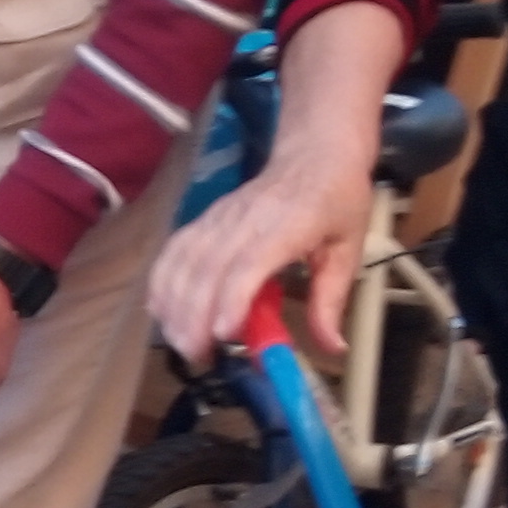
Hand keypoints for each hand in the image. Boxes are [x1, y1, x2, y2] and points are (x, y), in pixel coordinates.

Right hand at [146, 152, 366, 367]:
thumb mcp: (347, 250)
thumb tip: (332, 348)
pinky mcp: (204, 220)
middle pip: (206, 269)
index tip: (222, 335)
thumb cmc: (335, 199)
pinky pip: (173, 251)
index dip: (231, 299)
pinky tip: (160, 310)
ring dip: (175, 305)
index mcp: (287, 226)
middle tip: (199, 356)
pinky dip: (161, 282)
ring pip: (183, 261)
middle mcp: (243, 220)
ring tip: (182, 343)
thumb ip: (332, 301)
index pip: (248, 263)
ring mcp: (218, 218)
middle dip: (194, 317)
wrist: (314, 151)